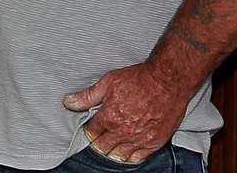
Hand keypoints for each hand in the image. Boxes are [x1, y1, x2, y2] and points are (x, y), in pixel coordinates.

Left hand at [63, 61, 187, 164]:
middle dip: (99, 143)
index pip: (91, 133)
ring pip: (119, 156)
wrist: (167, 81)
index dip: (89, 131)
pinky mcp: (154, 142)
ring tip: (112, 144)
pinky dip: (130, 156)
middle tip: (100, 136)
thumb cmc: (139, 79)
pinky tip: (127, 151)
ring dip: (113, 151)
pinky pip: (138, 158)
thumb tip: (69, 102)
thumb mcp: (108, 82)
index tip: (91, 128)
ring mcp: (140, 139)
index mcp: (110, 117)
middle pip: (103, 147)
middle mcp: (123, 131)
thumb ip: (87, 96)